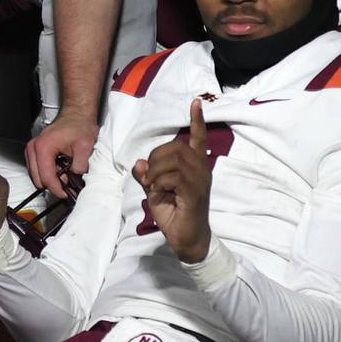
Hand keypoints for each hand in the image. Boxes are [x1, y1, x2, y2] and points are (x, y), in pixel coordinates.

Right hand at [24, 110, 97, 199]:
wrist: (76, 115)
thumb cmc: (79, 126)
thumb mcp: (85, 147)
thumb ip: (80, 165)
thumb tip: (75, 178)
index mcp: (43, 148)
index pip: (46, 178)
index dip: (57, 189)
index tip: (67, 194)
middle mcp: (33, 148)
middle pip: (38, 179)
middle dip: (53, 185)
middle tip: (68, 185)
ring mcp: (31, 149)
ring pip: (36, 175)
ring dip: (50, 179)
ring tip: (65, 175)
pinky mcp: (34, 151)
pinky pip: (36, 169)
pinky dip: (48, 173)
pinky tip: (60, 169)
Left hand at [133, 98, 212, 262]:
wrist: (186, 240)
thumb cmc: (174, 214)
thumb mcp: (155, 191)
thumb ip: (147, 175)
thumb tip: (139, 162)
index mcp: (195, 167)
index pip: (198, 139)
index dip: (197, 120)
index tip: (196, 102)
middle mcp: (201, 170)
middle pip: (176, 147)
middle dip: (155, 157)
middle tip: (149, 177)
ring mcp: (200, 182)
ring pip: (174, 160)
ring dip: (156, 171)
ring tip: (153, 186)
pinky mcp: (195, 194)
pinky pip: (174, 177)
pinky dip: (160, 182)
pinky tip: (158, 192)